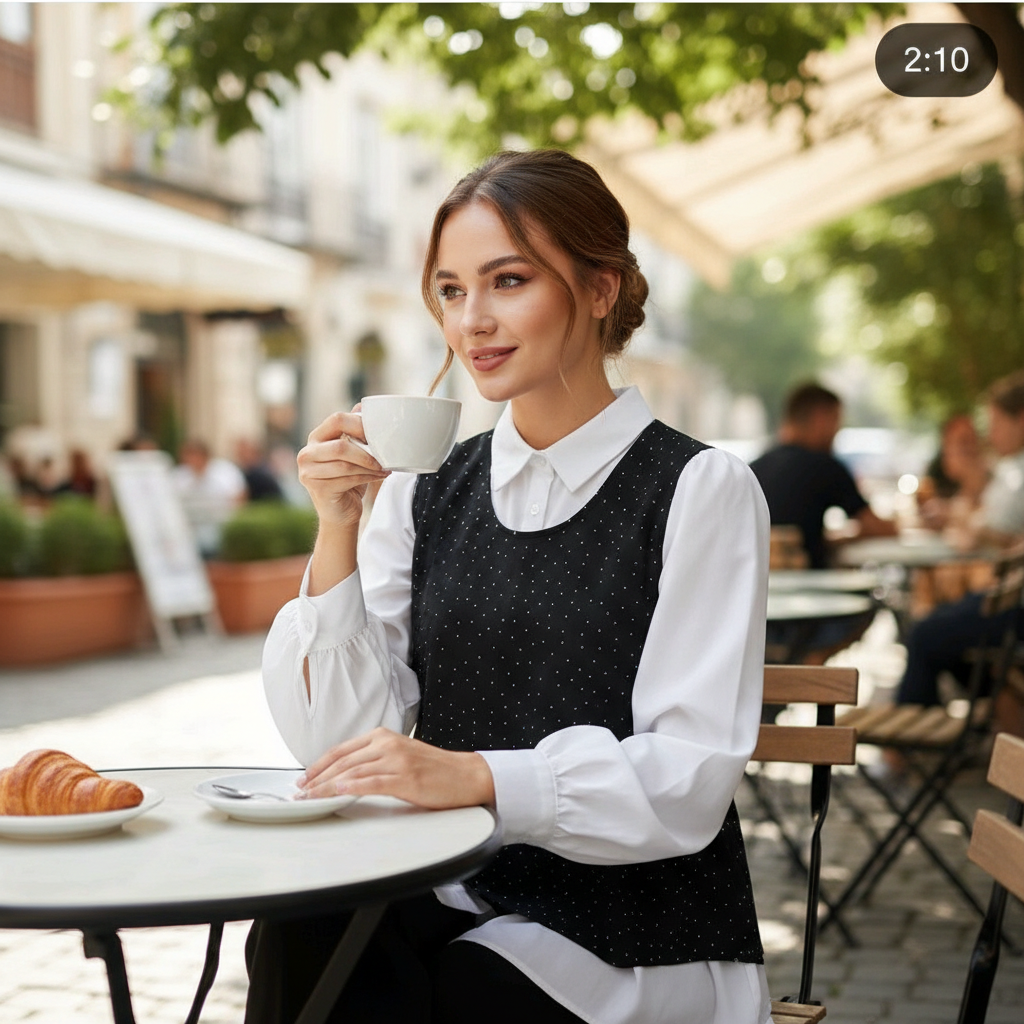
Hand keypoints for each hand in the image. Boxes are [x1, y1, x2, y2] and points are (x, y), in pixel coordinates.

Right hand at [297, 408, 389, 529]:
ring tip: (384, 468)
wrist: (339, 512)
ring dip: (370, 467)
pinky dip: (367, 477)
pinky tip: (378, 477)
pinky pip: (347, 479)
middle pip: (341, 445)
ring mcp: (308, 472)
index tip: (377, 434)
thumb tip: (364, 405)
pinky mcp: (316, 488)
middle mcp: (307, 453)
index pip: (336, 420)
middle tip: (384, 457)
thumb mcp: (353, 452)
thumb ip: (354, 431)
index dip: (359, 424)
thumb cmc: (347, 480)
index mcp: (316, 438)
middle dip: (366, 452)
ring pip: (345, 465)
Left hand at [297, 728, 495, 809]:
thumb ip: (374, 760)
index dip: (318, 765)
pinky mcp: (405, 778)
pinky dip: (351, 788)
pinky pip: (371, 783)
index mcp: (383, 736)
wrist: (465, 775)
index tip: (303, 778)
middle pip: (342, 761)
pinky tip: (337, 793)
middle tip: (299, 792)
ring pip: (352, 772)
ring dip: (326, 787)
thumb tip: (344, 775)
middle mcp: (387, 744)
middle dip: (316, 778)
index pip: (341, 750)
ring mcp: (396, 760)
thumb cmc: (433, 769)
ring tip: (310, 798)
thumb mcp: (400, 756)